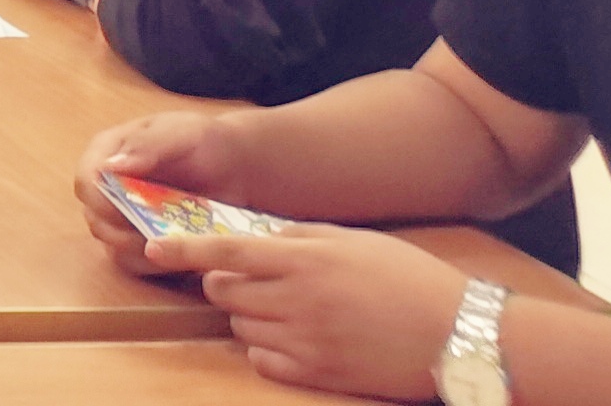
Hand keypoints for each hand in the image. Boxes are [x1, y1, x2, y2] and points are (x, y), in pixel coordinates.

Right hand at [75, 110, 259, 274]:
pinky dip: (155, 265)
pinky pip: (136, 263)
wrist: (237, 167)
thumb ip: (148, 146)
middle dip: (123, 233)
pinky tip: (180, 256)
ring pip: (112, 246)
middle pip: (96, 219)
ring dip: (141, 252)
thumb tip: (108, 167)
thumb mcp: (184, 133)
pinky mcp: (142, 240)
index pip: (87, 181)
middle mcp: (109, 186)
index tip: (129, 212)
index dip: (101, 201)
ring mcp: (124, 216)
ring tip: (175, 245)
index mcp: (108, 152)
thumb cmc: (208, 143)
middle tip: (157, 236)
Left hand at [154, 226, 471, 397]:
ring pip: (240, 325)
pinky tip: (291, 337)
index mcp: (304, 259)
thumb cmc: (407, 277)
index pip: (225, 250)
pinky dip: (265, 349)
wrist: (457, 333)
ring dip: (246, 314)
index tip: (153, 247)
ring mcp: (306, 341)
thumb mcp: (351, 240)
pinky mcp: (318, 374)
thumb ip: (298, 237)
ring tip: (282, 307)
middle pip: (224, 290)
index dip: (183, 249)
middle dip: (223, 281)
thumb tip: (257, 239)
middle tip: (250, 278)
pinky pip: (263, 361)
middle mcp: (297, 300)